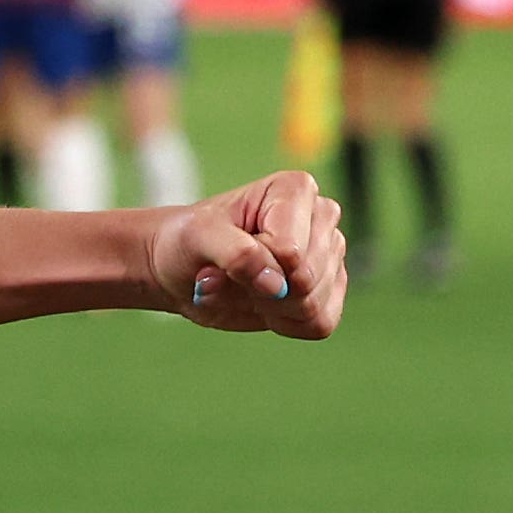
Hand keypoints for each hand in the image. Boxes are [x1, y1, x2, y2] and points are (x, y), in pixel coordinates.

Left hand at [148, 170, 346, 337]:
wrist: (183, 269)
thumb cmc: (189, 242)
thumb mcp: (197, 237)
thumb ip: (236, 254)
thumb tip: (277, 284)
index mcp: (295, 190)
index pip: (289, 249)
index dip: (253, 263)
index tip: (226, 251)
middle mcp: (321, 217)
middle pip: (307, 278)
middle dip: (260, 290)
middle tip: (231, 274)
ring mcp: (329, 254)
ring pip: (313, 303)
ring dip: (268, 307)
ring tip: (245, 286)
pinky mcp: (329, 289)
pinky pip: (320, 323)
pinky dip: (283, 322)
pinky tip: (264, 304)